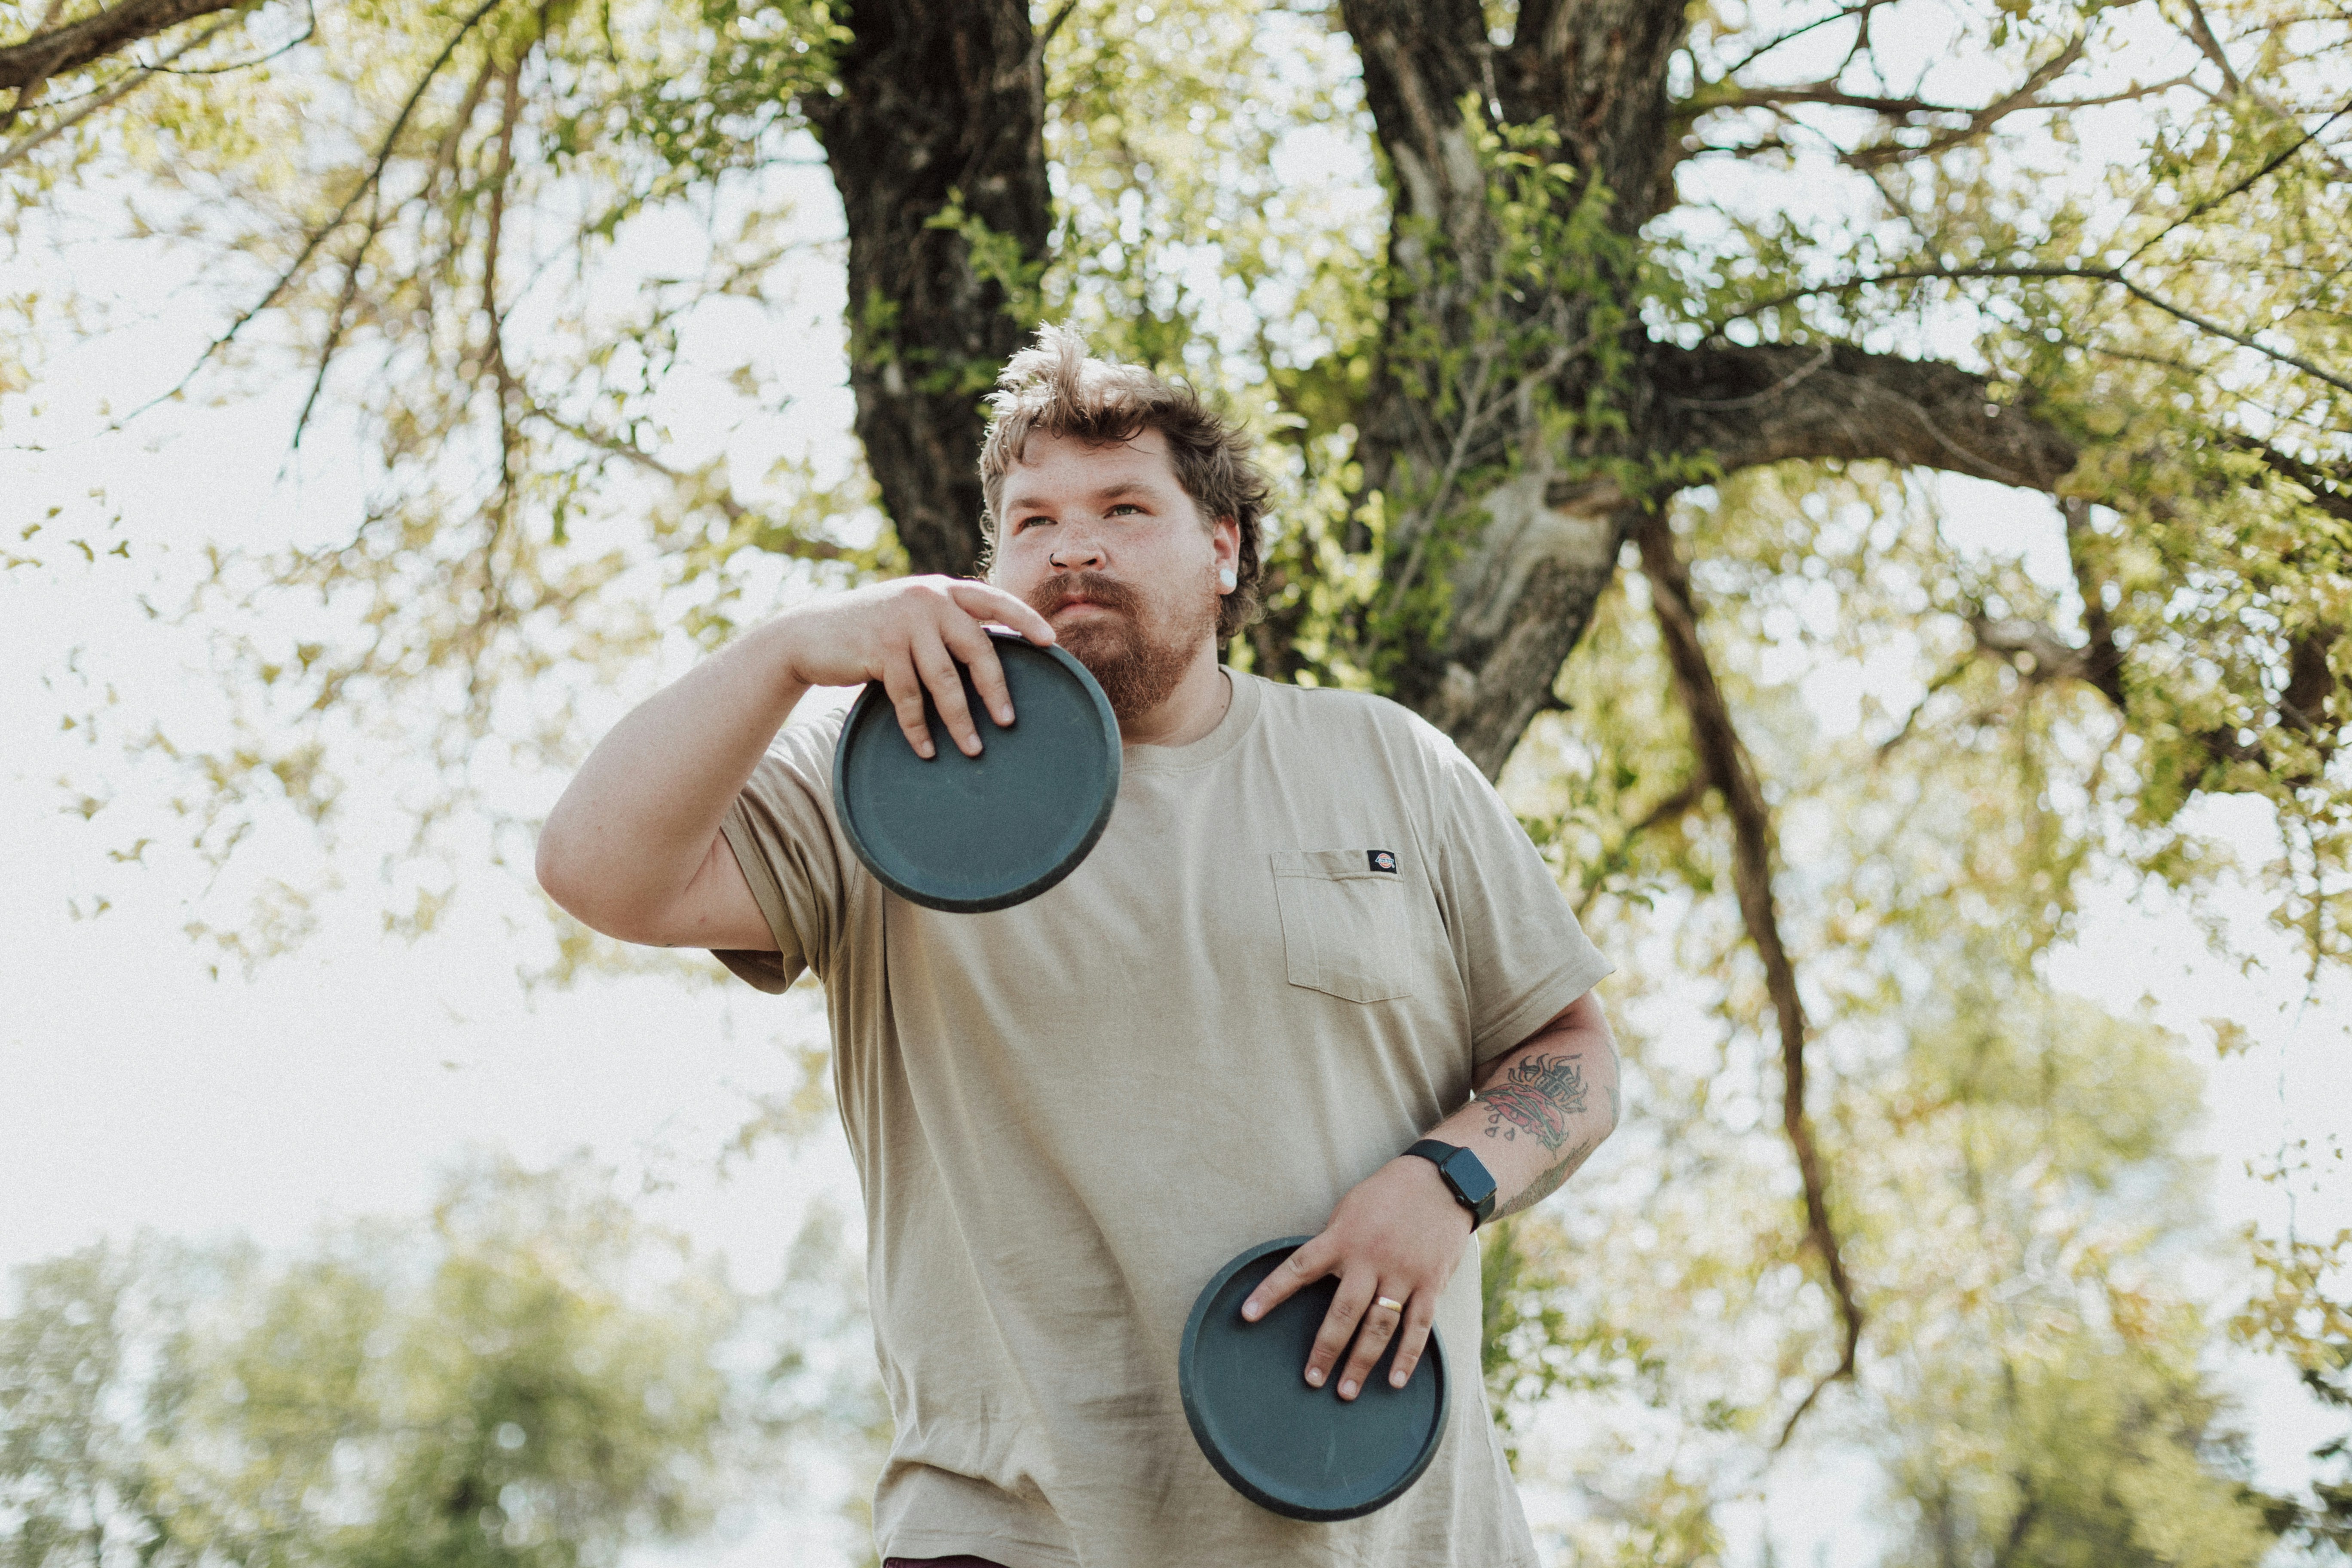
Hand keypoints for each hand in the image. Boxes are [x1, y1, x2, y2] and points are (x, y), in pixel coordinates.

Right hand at [773, 576, 1055, 758]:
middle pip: (976, 648)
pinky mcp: (879, 649)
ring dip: (959, 720)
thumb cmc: (872, 630)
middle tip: (1010, 721)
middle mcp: (927, 599)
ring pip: (943, 680)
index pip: (994, 600)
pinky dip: (918, 727)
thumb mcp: (912, 616)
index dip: (1025, 619)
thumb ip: (946, 625)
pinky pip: (908, 697)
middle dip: (995, 689)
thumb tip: (992, 660)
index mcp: (942, 590)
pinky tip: (927, 749)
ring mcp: (902, 622)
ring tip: (973, 749)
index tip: (1051, 642)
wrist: (811, 634)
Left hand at [1237, 1156, 1471, 1399]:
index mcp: (1343, 1237)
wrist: (1443, 1181)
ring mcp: (1403, 1273)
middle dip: (1326, 1349)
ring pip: (1379, 1327)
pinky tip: (1395, 1381)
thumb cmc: (1388, 1194)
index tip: (1247, 1316)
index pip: (1299, 1267)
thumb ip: (1334, 1243)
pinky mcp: (1431, 1283)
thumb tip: (1313, 1273)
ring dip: (1361, 1362)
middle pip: (1343, 1312)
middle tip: (1312, 1379)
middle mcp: (1371, 1258)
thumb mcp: (1350, 1209)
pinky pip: (1418, 1327)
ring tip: (1345, 1392)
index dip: (1271, 1292)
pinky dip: (1407, 1356)